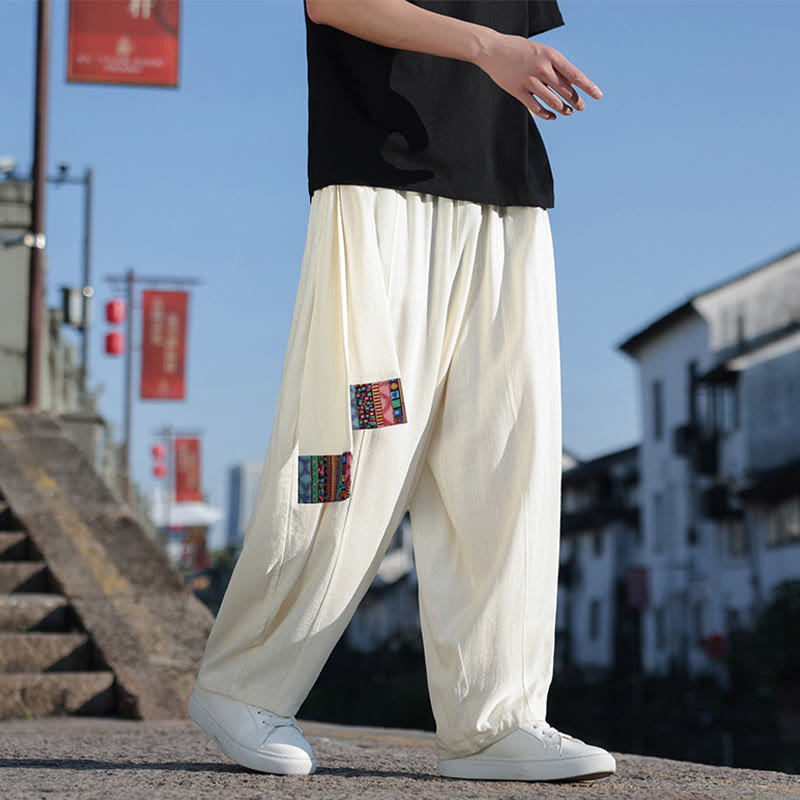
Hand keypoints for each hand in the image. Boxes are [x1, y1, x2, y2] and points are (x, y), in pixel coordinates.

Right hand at [475, 33, 601, 120]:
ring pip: (552, 102)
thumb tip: (572, 85)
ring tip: (568, 112)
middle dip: (576, 101)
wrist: (493, 49)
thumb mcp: (541, 52)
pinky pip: (536, 108)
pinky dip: (546, 114)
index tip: (598, 96)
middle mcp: (542, 69)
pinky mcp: (518, 91)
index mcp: (551, 56)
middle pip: (565, 91)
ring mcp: (529, 81)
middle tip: (581, 107)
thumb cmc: (520, 50)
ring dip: (563, 110)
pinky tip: (551, 116)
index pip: (574, 75)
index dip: (588, 86)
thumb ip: (555, 67)